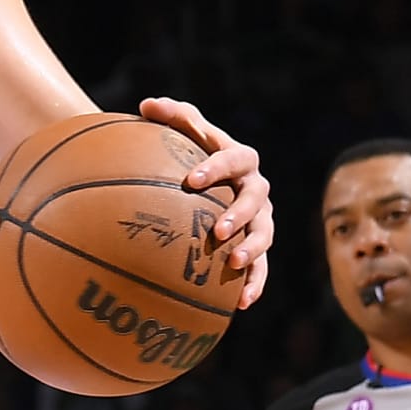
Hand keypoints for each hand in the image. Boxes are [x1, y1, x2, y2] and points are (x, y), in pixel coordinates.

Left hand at [139, 95, 272, 308]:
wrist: (205, 183)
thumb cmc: (191, 154)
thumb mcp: (183, 133)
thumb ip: (171, 116)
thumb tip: (145, 104)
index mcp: (241, 159)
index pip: (234, 159)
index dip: (215, 168)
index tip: (190, 181)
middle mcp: (257, 189)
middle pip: (256, 200)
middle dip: (239, 214)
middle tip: (218, 230)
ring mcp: (261, 220)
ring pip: (265, 235)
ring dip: (252, 250)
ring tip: (233, 265)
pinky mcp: (257, 248)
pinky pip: (261, 267)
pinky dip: (255, 284)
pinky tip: (242, 304)